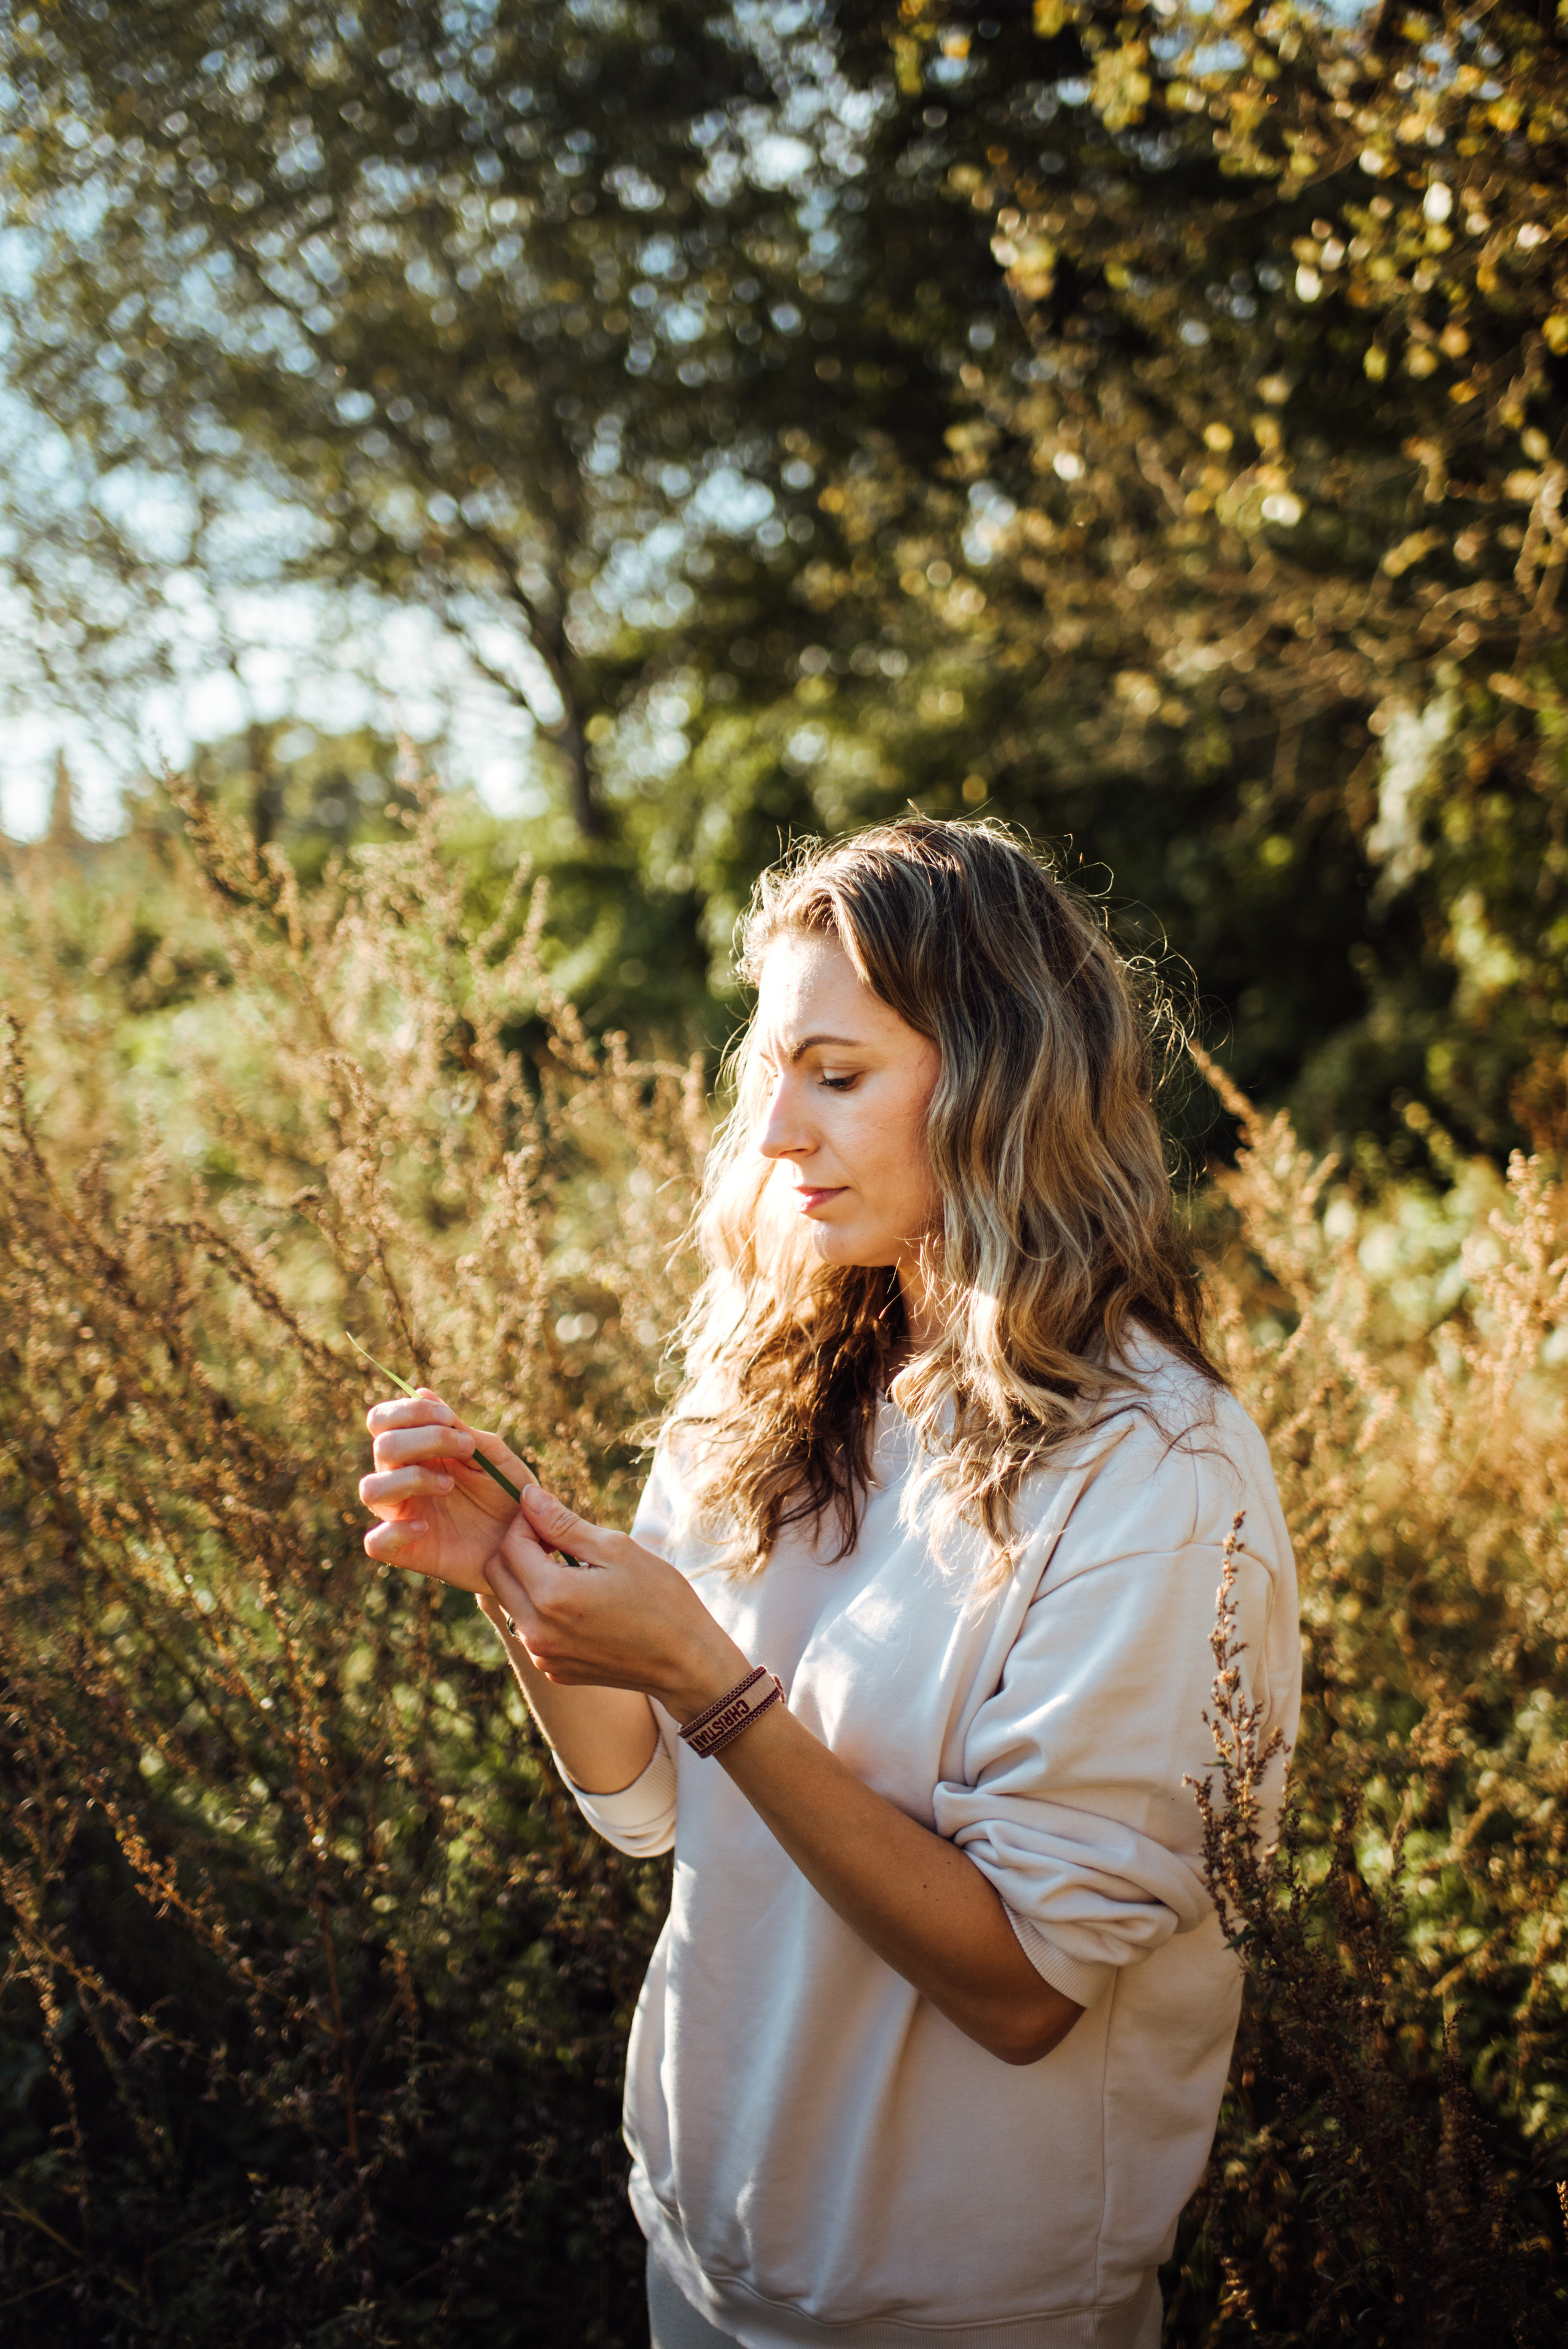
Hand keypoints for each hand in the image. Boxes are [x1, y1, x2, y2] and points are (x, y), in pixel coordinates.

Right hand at [359, 1389, 532, 1593]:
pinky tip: (426, 1527)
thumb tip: (420, 1391)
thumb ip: (458, 1428)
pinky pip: (375, 1543)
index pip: (383, 1421)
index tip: (447, 1418)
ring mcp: (403, 1515)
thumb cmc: (509, 1494)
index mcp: (418, 1451)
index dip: (407, 1412)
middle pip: (382, 1448)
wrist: (529, 1544)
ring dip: (410, 1479)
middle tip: (465, 1448)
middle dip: (423, 1440)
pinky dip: (394, 1531)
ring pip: (370, 1490)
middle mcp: (403, 1480)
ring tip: (449, 1485)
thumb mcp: (492, 1455)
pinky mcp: (408, 1550)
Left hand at [487, 1485, 748, 1721]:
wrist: (686, 1663)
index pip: (510, 1544)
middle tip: (556, 1540)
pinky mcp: (552, 1670)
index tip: (552, 1515)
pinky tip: (579, 1602)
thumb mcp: (617, 1550)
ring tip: (570, 1569)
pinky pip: (529, 1628)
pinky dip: (541, 1608)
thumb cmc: (661, 1600)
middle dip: (517, 1548)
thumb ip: (564, 1524)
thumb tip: (529, 1495)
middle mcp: (536, 1631)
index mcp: (552, 1596)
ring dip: (527, 1578)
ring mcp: (542, 1655)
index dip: (526, 1521)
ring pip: (510, 1601)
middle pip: (497, 1573)